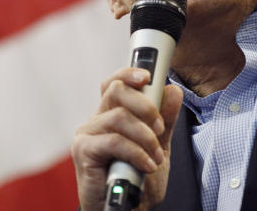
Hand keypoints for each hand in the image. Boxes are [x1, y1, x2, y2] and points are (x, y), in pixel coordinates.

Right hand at [72, 67, 183, 210]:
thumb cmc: (137, 182)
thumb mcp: (159, 148)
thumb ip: (166, 121)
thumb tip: (173, 91)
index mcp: (112, 115)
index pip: (115, 83)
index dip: (129, 74)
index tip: (148, 76)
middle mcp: (96, 120)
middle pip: (115, 90)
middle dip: (145, 105)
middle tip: (160, 127)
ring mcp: (87, 134)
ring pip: (119, 117)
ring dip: (145, 136)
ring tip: (156, 157)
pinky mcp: (83, 151)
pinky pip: (114, 141)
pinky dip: (136, 152)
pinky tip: (147, 165)